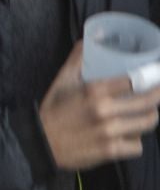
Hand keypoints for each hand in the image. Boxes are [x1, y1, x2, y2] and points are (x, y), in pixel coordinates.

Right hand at [39, 40, 159, 170]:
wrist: (41, 142)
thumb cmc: (53, 110)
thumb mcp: (62, 81)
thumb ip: (77, 59)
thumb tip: (89, 39)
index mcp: (93, 90)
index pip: (133, 81)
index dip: (147, 79)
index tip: (153, 77)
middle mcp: (104, 111)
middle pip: (147, 103)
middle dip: (157, 96)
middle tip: (157, 93)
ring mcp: (110, 132)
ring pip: (146, 124)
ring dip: (148, 118)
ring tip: (145, 114)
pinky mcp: (111, 151)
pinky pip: (137, 146)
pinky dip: (135, 141)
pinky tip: (128, 136)